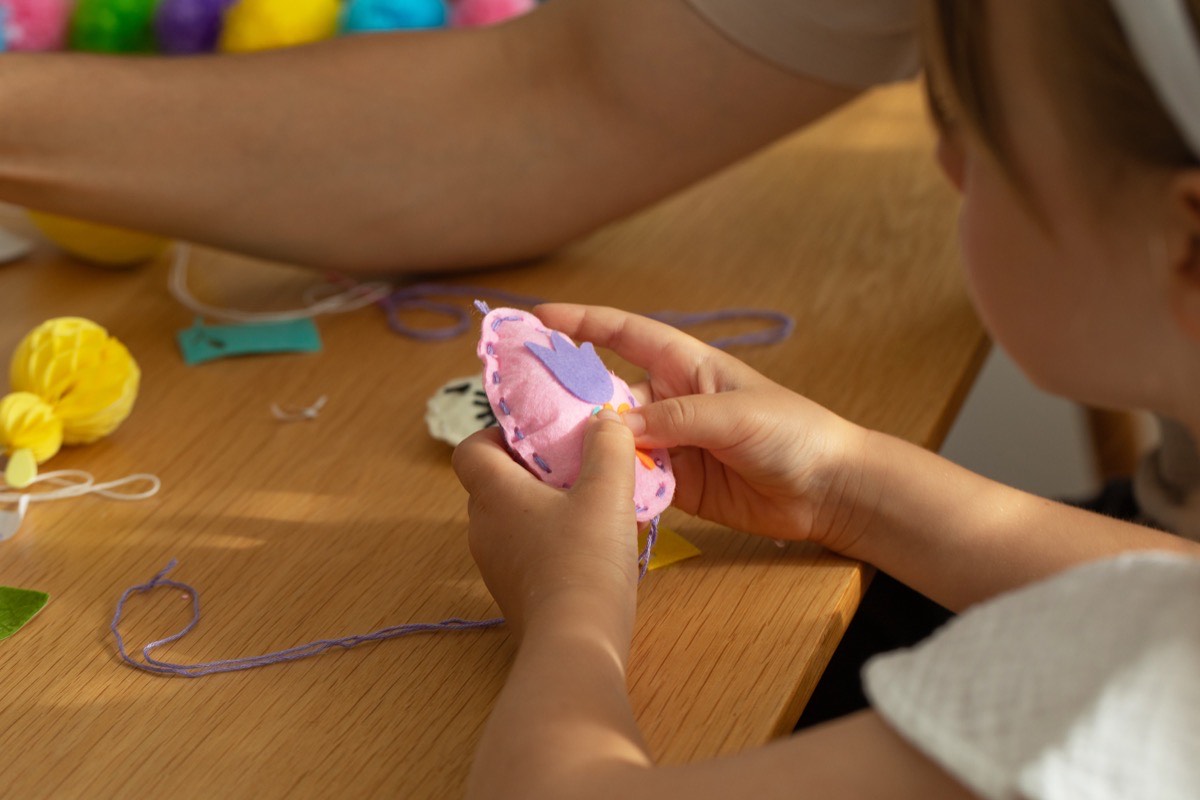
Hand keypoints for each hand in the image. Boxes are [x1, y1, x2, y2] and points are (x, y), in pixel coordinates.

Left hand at [453, 410, 640, 643]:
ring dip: (548, 506)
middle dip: (535, 469)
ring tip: (596, 507)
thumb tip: (604, 418)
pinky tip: (595, 547)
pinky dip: (553, 540)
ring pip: (515, 519)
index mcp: (494, 494)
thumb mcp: (607, 492)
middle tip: (578, 466)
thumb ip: (607, 446)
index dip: (498, 434)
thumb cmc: (585, 560)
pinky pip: (527, 552)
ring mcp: (496, 566)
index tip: (539, 436)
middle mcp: (484, 528)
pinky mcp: (515, 595)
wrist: (577, 643)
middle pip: (496, 483)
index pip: (470, 450)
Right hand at [536, 304, 871, 551]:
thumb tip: (612, 427)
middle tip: (519, 403)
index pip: (625, 335)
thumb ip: (674, 419)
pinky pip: (631, 480)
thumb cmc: (794, 432)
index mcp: (686, 366)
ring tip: (537, 453)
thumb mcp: (734, 415)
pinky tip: (580, 492)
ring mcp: (671, 444)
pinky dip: (607, 485)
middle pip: (605, 392)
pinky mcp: (677, 485)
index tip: (539, 318)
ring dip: (581, 447)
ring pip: (612, 441)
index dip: (582, 323)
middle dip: (565, 394)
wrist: (831, 490)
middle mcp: (671, 401)